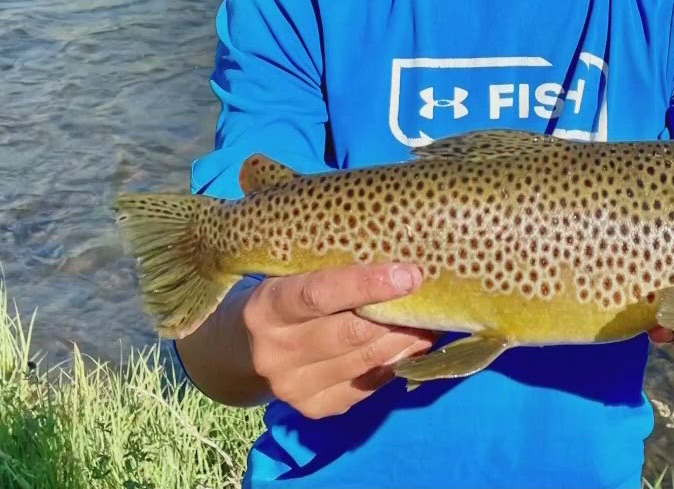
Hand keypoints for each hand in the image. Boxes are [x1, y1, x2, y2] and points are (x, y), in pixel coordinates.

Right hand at [240, 262, 436, 418]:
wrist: (242, 347)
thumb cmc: (281, 295)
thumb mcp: (291, 274)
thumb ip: (331, 271)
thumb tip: (397, 264)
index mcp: (266, 308)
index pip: (319, 294)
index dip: (367, 284)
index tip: (409, 275)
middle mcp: (276, 352)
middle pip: (352, 333)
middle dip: (399, 316)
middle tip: (431, 297)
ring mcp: (293, 386)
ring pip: (365, 361)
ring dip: (405, 341)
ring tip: (430, 321)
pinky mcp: (312, 408)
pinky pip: (367, 385)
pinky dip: (395, 364)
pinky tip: (411, 346)